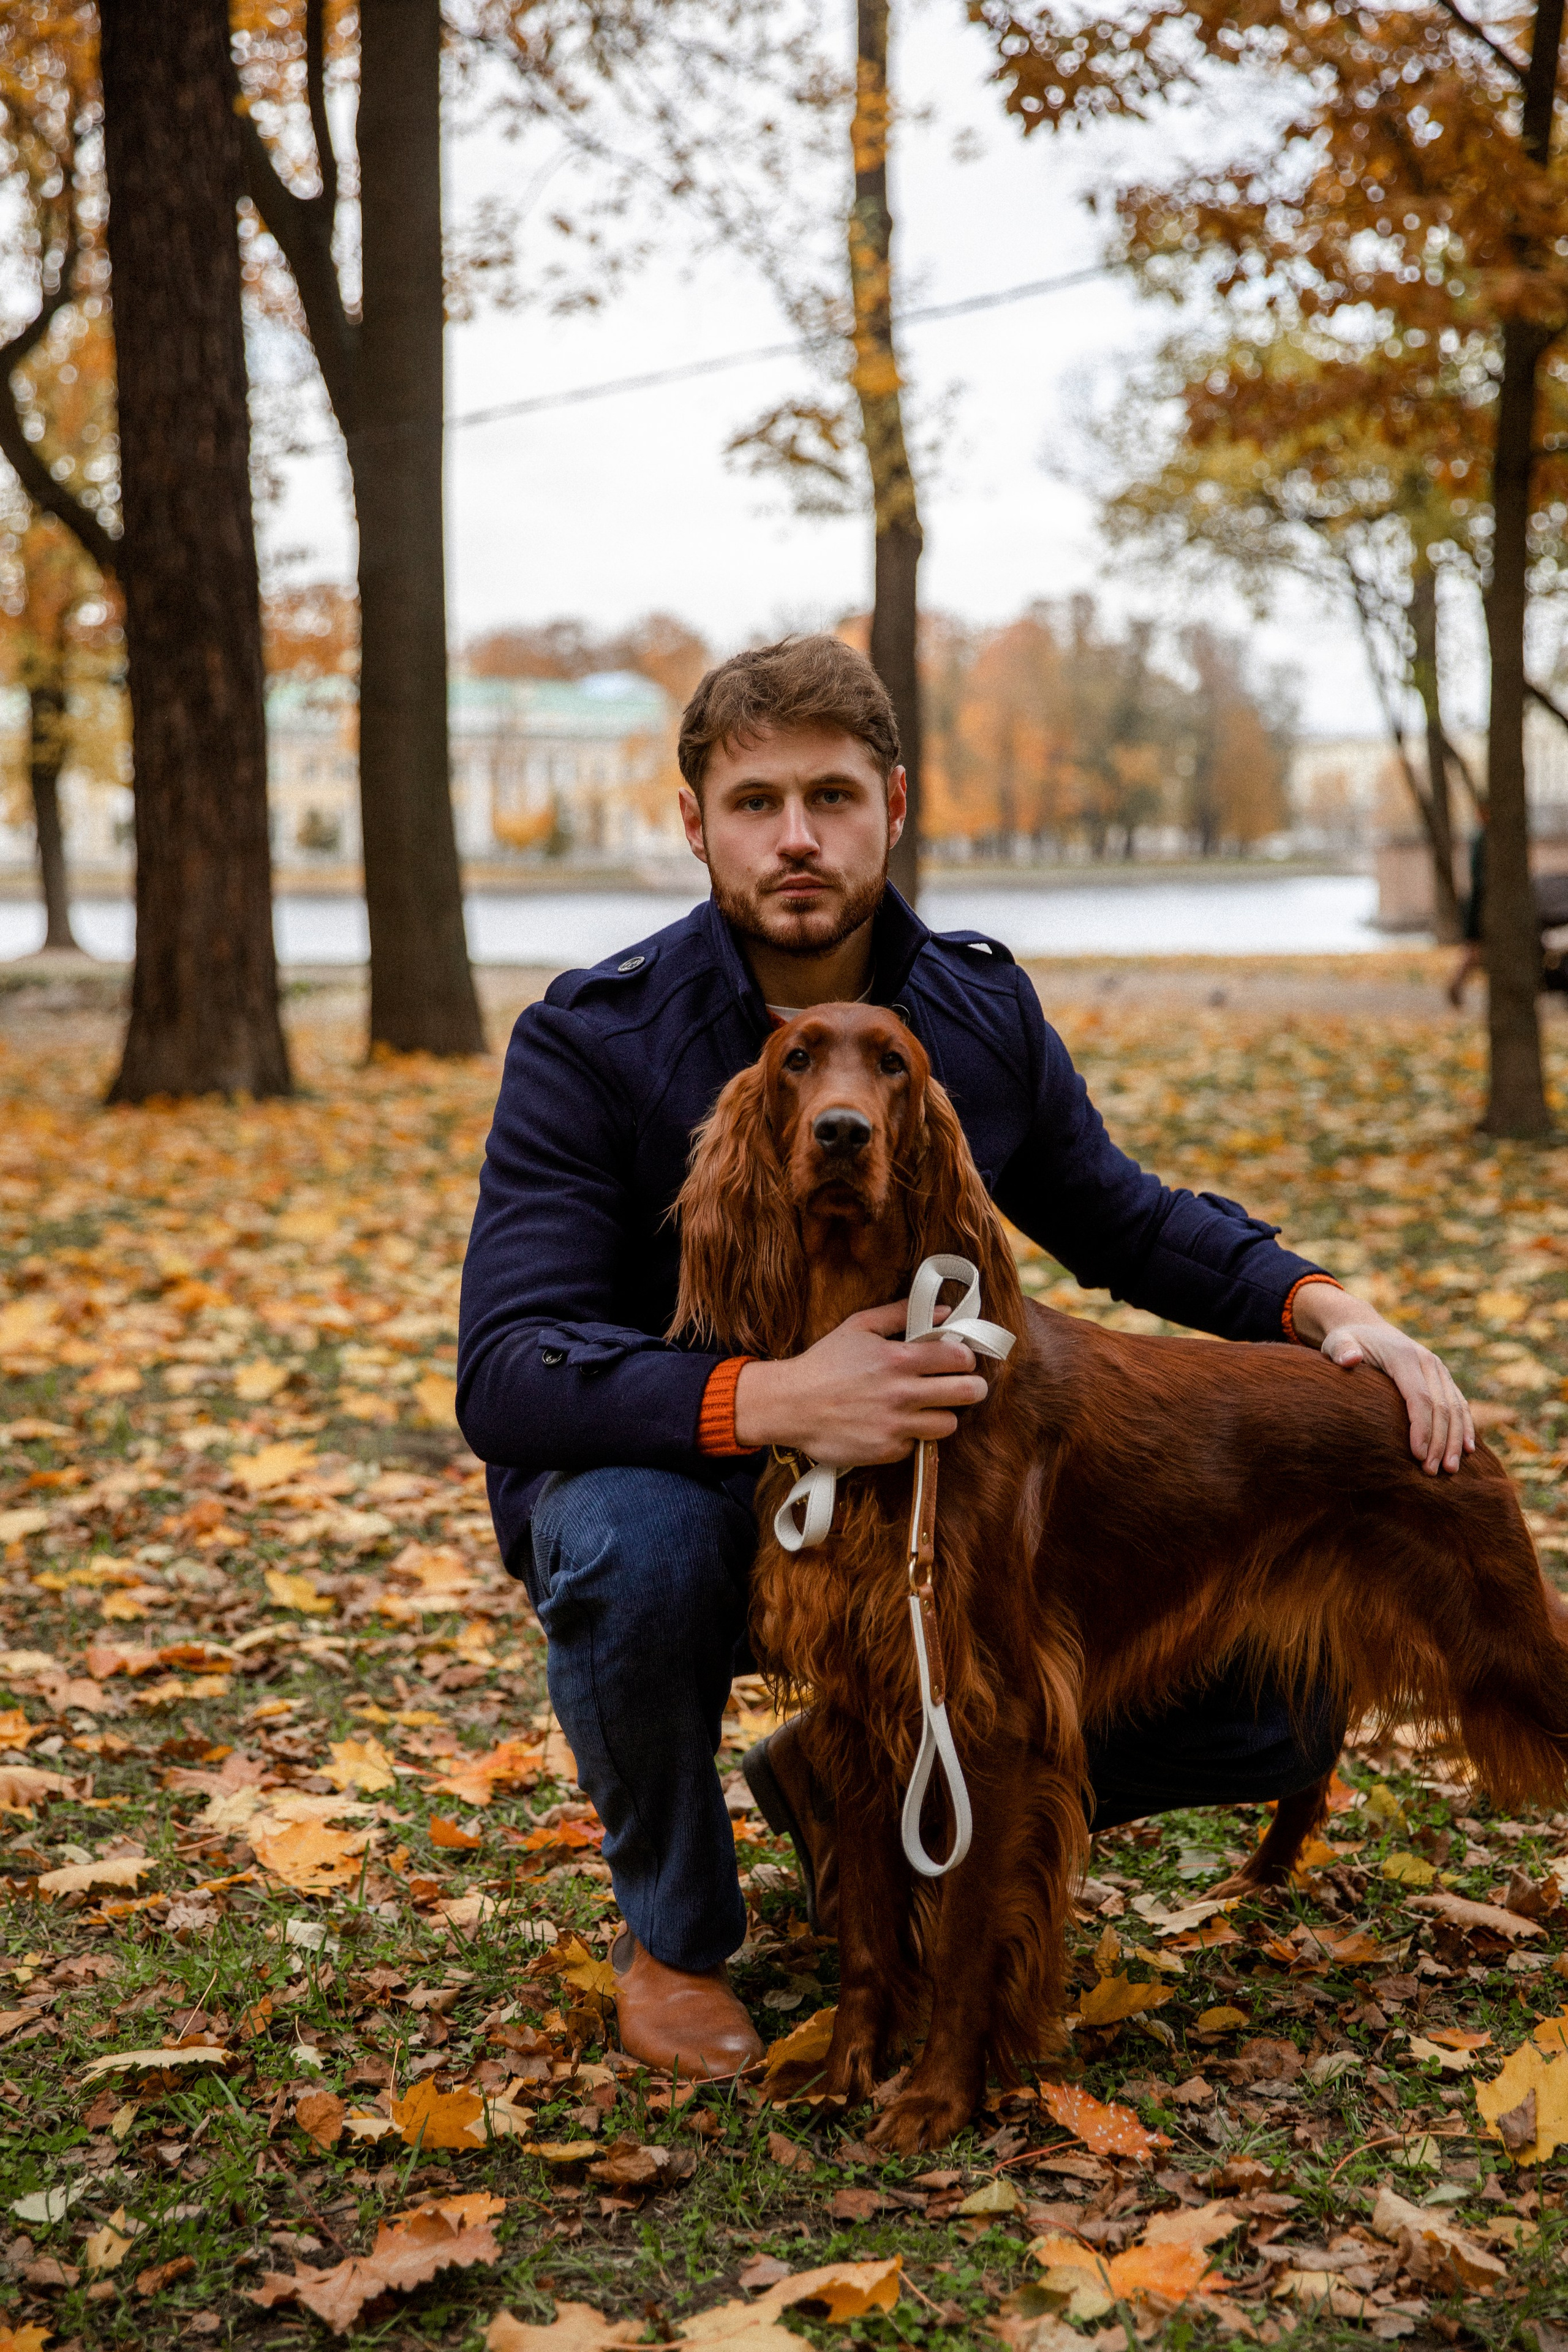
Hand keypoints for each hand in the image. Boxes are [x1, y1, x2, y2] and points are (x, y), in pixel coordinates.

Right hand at [733, 1300, 989, 1465]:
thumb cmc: (824, 1363)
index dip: (966, 1357)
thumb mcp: (859, 1326)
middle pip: (967, 1393)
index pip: (959, 1357)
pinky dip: (911, 1436)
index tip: (960, 1359)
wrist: (790, 1405)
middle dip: (974, 1388)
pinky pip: (917, 1445)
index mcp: (899, 1358)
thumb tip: (943, 1311)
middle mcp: (902, 1393)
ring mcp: (896, 1425)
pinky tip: (894, 1424)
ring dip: (943, 1415)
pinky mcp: (887, 1450)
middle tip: (966, 1386)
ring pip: (949, 1424)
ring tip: (929, 1408)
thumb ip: (901, 1314)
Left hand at [1292, 1282, 1474, 1474]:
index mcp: (1404, 1356)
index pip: (1419, 1397)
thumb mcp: (1338, 1342)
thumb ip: (1341, 1350)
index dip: (1421, 1428)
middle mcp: (1428, 1362)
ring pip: (1456, 1408)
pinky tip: (1467, 1450)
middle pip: (1441, 1407)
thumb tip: (1349, 1359)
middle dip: (1439, 1442)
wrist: (1367, 1328)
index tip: (1418, 1456)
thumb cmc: (1348, 1341)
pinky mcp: (1443, 1378)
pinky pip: (1460, 1404)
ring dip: (1455, 1440)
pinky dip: (1465, 1427)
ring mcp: (1439, 1370)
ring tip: (1450, 1470)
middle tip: (1433, 1472)